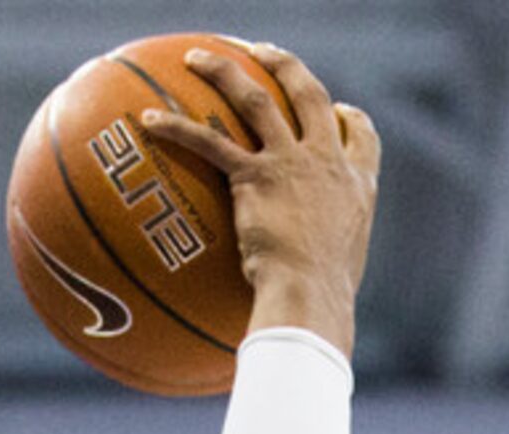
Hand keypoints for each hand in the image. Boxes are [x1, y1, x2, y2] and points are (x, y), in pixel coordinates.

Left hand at [143, 44, 379, 355]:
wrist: (310, 298)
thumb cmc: (321, 304)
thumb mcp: (335, 276)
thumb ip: (320, 264)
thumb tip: (299, 299)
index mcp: (357, 186)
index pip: (362, 136)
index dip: (350, 118)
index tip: (340, 110)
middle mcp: (327, 163)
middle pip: (310, 95)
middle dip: (285, 66)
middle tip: (263, 54)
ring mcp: (292, 163)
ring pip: (258, 99)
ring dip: (225, 71)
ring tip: (197, 59)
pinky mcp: (256, 177)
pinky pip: (209, 142)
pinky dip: (176, 128)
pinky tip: (146, 120)